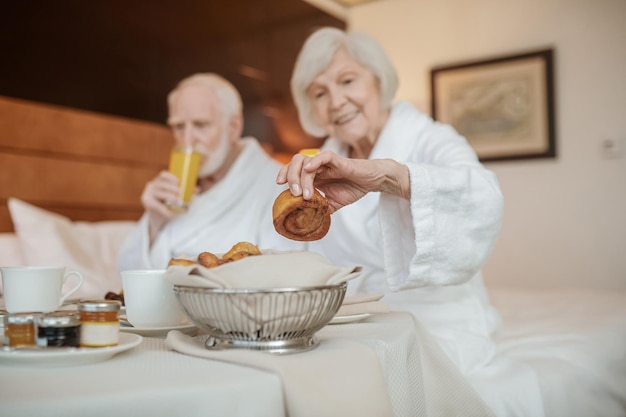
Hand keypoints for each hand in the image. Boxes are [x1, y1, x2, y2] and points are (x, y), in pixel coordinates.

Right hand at [141, 171, 182, 239]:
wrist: (159, 216)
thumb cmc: (169, 203)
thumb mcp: (177, 196)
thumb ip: (186, 191)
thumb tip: (198, 189)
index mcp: (160, 181)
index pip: (163, 175)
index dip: (170, 177)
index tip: (178, 181)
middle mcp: (152, 185)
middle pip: (161, 184)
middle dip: (171, 188)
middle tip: (180, 193)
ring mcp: (148, 193)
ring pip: (159, 193)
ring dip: (169, 197)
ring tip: (178, 202)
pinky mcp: (146, 202)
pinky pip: (156, 205)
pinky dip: (165, 210)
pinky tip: (171, 214)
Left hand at [276, 150, 409, 212]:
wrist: (371, 181)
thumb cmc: (352, 188)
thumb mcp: (333, 203)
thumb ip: (320, 209)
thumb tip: (309, 222)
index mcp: (314, 175)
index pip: (292, 169)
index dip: (284, 174)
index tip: (279, 186)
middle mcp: (317, 166)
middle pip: (295, 163)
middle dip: (290, 176)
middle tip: (293, 193)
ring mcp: (326, 163)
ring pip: (305, 160)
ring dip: (301, 176)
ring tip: (304, 193)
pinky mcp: (338, 161)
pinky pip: (324, 156)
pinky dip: (315, 161)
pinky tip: (310, 170)